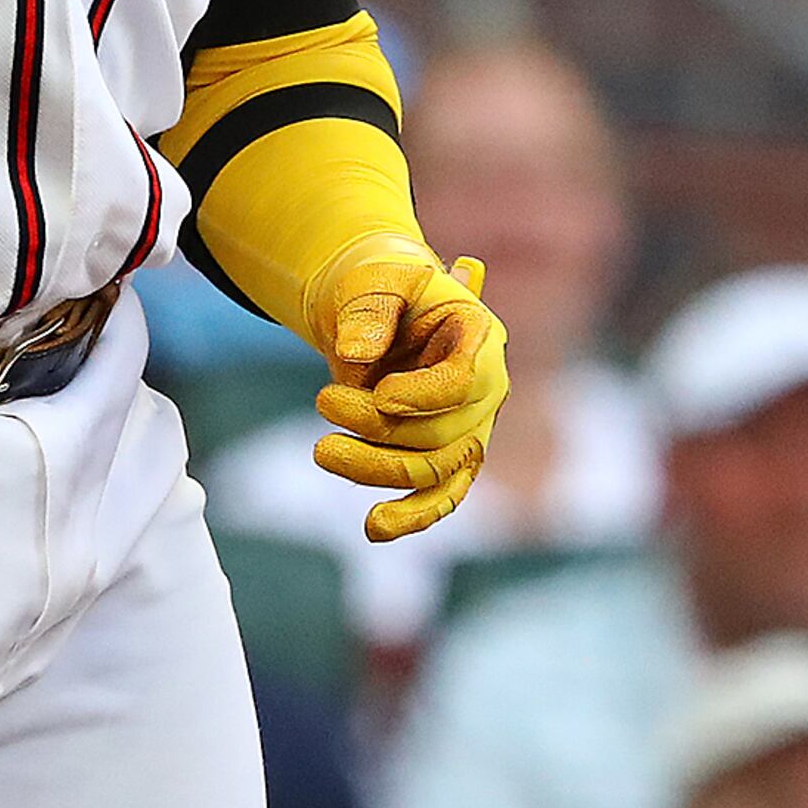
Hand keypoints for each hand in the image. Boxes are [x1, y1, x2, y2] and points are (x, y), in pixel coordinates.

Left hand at [305, 235, 507, 542]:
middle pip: (444, 433)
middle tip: (323, 399)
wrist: (375, 306)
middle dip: (379, 426)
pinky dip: (410, 518)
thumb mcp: (372, 278)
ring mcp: (468, 428)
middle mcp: (485, 389)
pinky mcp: (445, 457)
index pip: (467, 381)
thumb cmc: (379, 285)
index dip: (425, 395)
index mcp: (478, 336)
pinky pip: (440, 498)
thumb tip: (354, 356)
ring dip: (374, 469)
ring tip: (321, 450)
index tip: (381, 395)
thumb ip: (368, 310)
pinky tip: (373, 529)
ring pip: (433, 471)